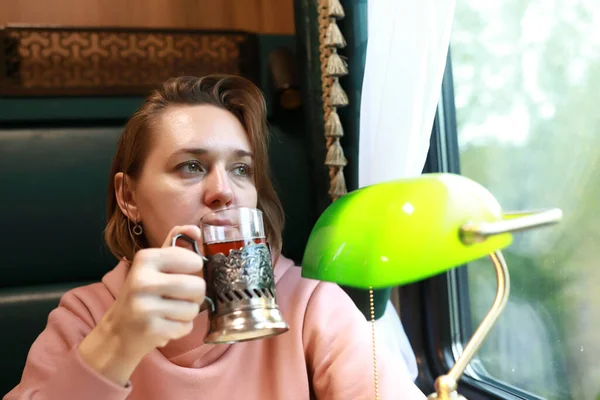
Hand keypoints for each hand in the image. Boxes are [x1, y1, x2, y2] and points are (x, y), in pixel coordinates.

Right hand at [78, 225, 204, 384]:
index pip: (194, 261)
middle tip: (177, 298)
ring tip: (168, 312)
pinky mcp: (150, 329)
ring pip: (193, 309)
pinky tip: (164, 325)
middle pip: (198, 286)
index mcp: (146, 259)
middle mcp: (142, 280)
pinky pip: (186, 327)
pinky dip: (180, 328)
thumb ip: (174, 244)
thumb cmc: (142, 294)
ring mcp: (145, 307)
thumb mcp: (153, 265)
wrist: (117, 332)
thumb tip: (196, 230)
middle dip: (194, 296)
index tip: (179, 275)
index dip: (193, 271)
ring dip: (186, 313)